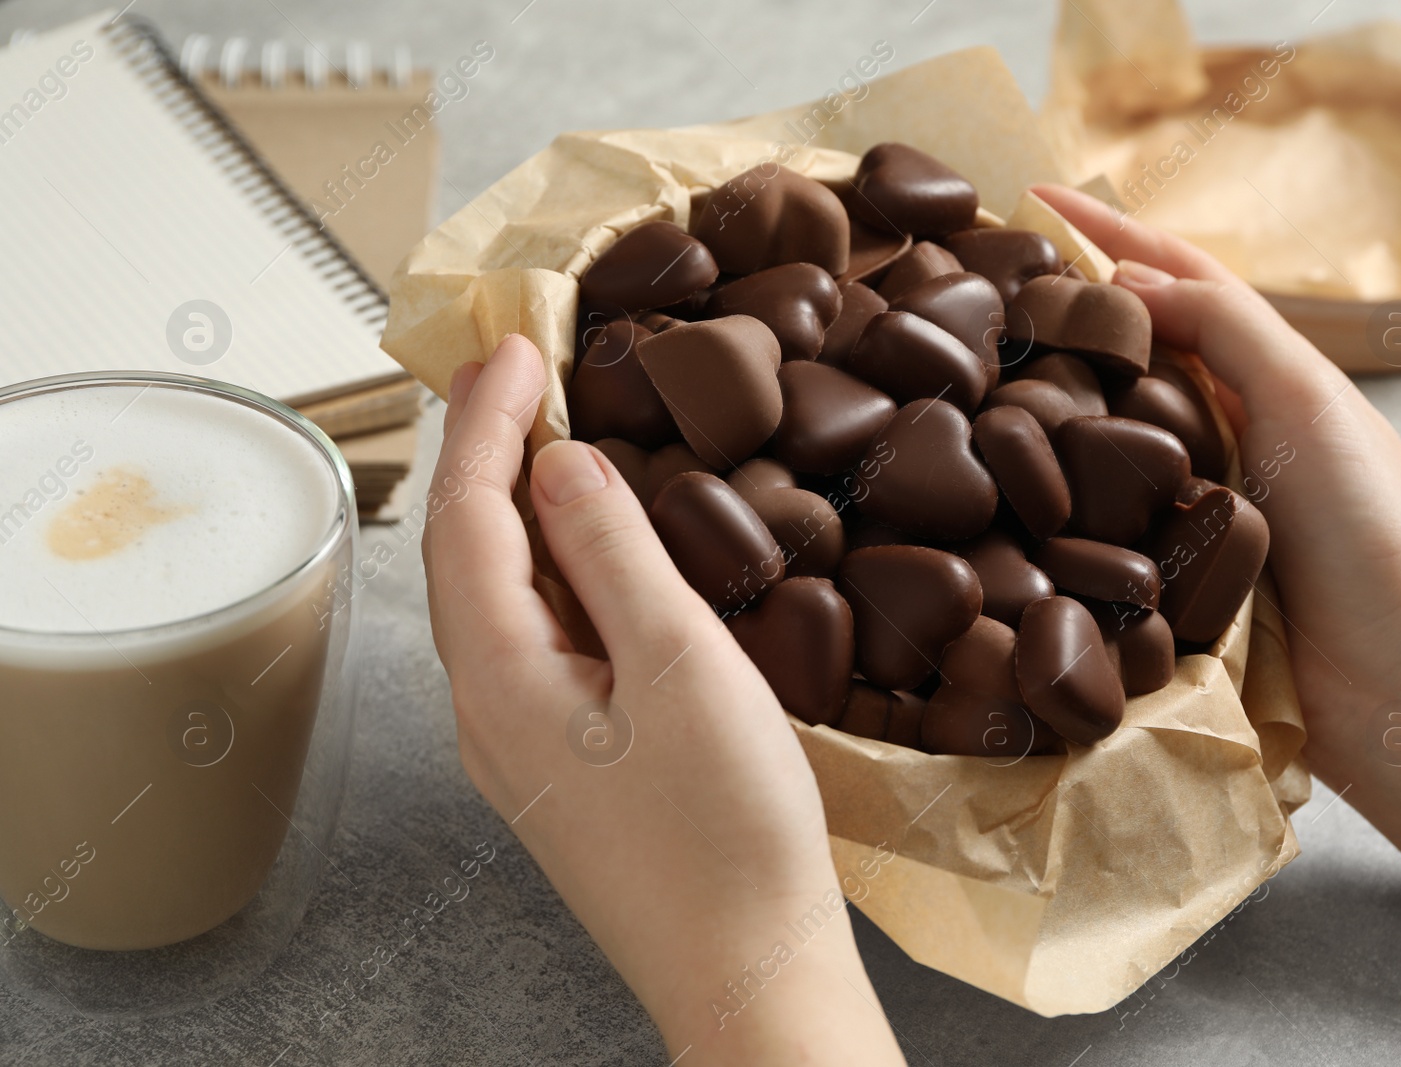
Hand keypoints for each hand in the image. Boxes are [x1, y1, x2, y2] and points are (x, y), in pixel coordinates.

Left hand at [421, 335, 904, 1064]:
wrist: (748, 970)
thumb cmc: (725, 832)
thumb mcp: (681, 665)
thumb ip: (614, 553)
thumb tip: (561, 464)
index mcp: (501, 679)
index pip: (466, 517)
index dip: (484, 422)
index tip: (513, 345)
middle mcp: (488, 710)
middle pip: (465, 552)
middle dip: (485, 452)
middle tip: (517, 369)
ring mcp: (521, 744)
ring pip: (499, 596)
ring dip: (518, 508)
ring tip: (548, 436)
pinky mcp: (563, 764)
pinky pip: (537, 639)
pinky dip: (553, 570)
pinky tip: (592, 552)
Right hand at [1031, 184, 1400, 753]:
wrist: (1386, 677)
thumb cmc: (1360, 531)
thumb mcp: (1305, 398)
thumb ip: (1223, 329)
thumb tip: (1126, 279)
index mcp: (1265, 376)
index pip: (1176, 280)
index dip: (1108, 234)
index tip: (1033, 197)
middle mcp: (1224, 430)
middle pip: (1131, 346)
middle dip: (1063, 306)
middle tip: (982, 283)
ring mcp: (1191, 498)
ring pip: (1104, 424)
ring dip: (1043, 389)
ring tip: (974, 365)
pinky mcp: (1162, 567)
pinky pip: (1093, 506)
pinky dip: (1051, 479)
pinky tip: (1002, 474)